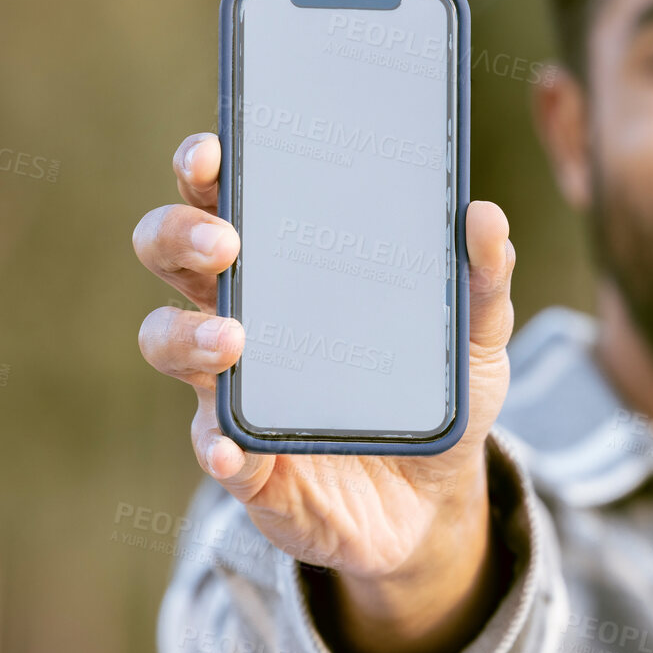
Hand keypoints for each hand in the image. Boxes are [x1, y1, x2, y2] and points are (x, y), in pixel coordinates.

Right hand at [133, 132, 516, 652]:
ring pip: (167, 342)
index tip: (216, 149)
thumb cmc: (436, 397)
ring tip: (235, 341)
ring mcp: (235, 389)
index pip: (228, 199)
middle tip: (225, 241)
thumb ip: (484, 281)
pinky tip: (232, 447)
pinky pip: (212, 448)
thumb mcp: (477, 338)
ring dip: (188, 335)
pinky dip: (216, 446)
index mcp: (290, 268)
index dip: (207, 168)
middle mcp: (245, 317)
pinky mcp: (245, 463)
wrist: (436, 503)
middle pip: (172, 256)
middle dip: (179, 235)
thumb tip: (485, 217)